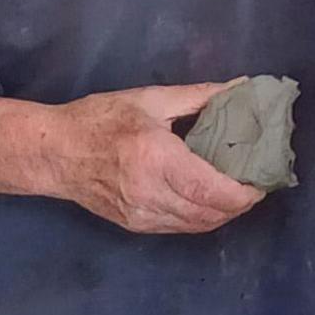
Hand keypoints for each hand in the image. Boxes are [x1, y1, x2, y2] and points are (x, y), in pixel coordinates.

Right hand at [43, 83, 264, 233]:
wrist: (53, 152)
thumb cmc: (99, 119)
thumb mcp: (151, 100)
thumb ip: (199, 96)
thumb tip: (240, 87)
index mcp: (155, 158)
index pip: (210, 190)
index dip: (242, 193)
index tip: (262, 180)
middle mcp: (149, 193)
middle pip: (208, 213)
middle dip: (240, 203)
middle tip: (257, 181)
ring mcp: (140, 215)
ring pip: (197, 225)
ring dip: (223, 213)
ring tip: (239, 190)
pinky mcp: (134, 225)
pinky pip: (179, 227)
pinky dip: (201, 217)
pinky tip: (209, 198)